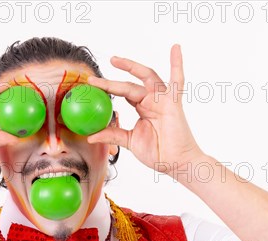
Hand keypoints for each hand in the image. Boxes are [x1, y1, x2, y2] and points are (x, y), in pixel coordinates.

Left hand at [86, 44, 204, 177]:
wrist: (176, 163)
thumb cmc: (158, 153)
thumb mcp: (130, 141)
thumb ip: (112, 135)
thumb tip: (90, 136)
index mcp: (143, 108)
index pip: (123, 94)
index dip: (107, 89)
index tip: (90, 86)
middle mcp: (152, 101)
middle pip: (129, 85)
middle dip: (111, 80)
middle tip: (92, 78)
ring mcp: (163, 100)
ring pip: (145, 78)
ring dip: (131, 67)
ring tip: (114, 60)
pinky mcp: (173, 103)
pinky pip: (177, 80)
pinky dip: (177, 64)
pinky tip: (175, 48)